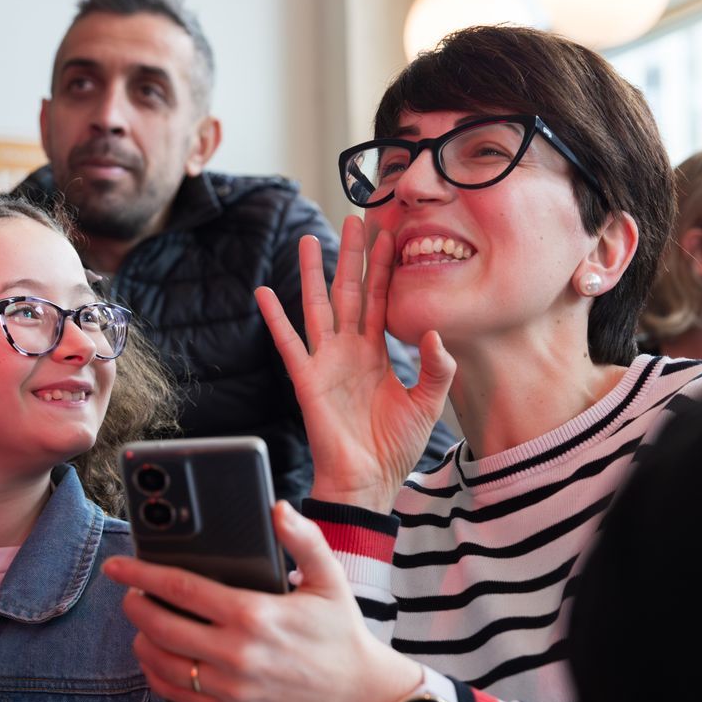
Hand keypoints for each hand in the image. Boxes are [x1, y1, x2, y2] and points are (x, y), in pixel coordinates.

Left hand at [103, 501, 424, 701]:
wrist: (360, 698)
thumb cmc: (342, 636)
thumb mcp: (330, 580)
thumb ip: (304, 539)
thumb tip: (279, 509)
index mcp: (255, 615)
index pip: (182, 589)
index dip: (142, 574)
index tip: (119, 566)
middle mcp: (237, 654)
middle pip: (160, 625)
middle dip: (135, 605)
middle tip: (131, 592)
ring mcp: (231, 688)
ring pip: (161, 662)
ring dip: (142, 638)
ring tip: (145, 621)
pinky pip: (175, 693)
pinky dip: (156, 672)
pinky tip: (158, 656)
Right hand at [255, 216, 453, 510]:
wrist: (368, 481)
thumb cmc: (394, 447)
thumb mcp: (428, 403)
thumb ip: (436, 368)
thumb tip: (436, 333)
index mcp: (378, 354)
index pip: (381, 300)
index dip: (385, 269)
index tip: (391, 234)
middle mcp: (350, 351)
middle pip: (349, 292)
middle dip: (352, 257)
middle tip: (356, 219)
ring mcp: (327, 362)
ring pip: (318, 307)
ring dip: (314, 274)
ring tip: (311, 240)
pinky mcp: (307, 380)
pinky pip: (289, 343)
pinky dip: (275, 317)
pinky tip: (264, 292)